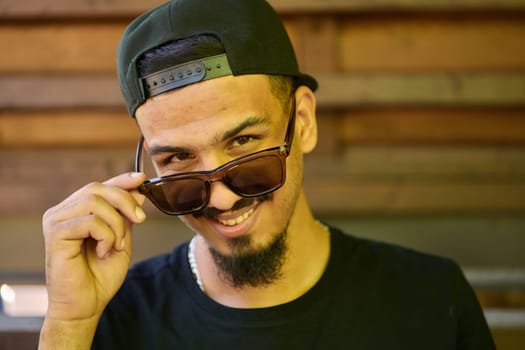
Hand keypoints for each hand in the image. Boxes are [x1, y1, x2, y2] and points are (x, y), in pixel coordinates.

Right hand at [42, 172, 146, 321]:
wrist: (86, 306)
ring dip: (116, 224)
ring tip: (116, 245)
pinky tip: (104, 252)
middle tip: (140, 219)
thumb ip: (126, 216)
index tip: (141, 178)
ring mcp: (56, 222)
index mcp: (76, 212)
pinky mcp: (55, 234)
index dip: (121, 180)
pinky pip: (90, 221)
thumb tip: (138, 190)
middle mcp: (62, 213)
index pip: (99, 186)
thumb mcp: (121, 239)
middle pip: (97, 188)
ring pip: (95, 202)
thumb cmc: (100, 276)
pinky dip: (106, 236)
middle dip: (125, 201)